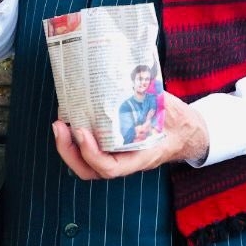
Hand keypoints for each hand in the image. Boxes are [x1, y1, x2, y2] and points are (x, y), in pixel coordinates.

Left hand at [53, 92, 208, 178]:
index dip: (92, 153)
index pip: (109, 168)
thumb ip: (150, 96)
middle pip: (89, 170)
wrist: (185, 131)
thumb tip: (135, 75)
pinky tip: (71, 117)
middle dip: (69, 151)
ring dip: (68, 145)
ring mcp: (117, 156)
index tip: (82, 130)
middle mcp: (125, 161)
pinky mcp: (112, 147)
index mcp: (141, 157)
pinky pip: (90, 149)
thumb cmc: (177, 121)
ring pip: (85, 163)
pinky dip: (76, 137)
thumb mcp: (168, 108)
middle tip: (60, 126)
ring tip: (60, 122)